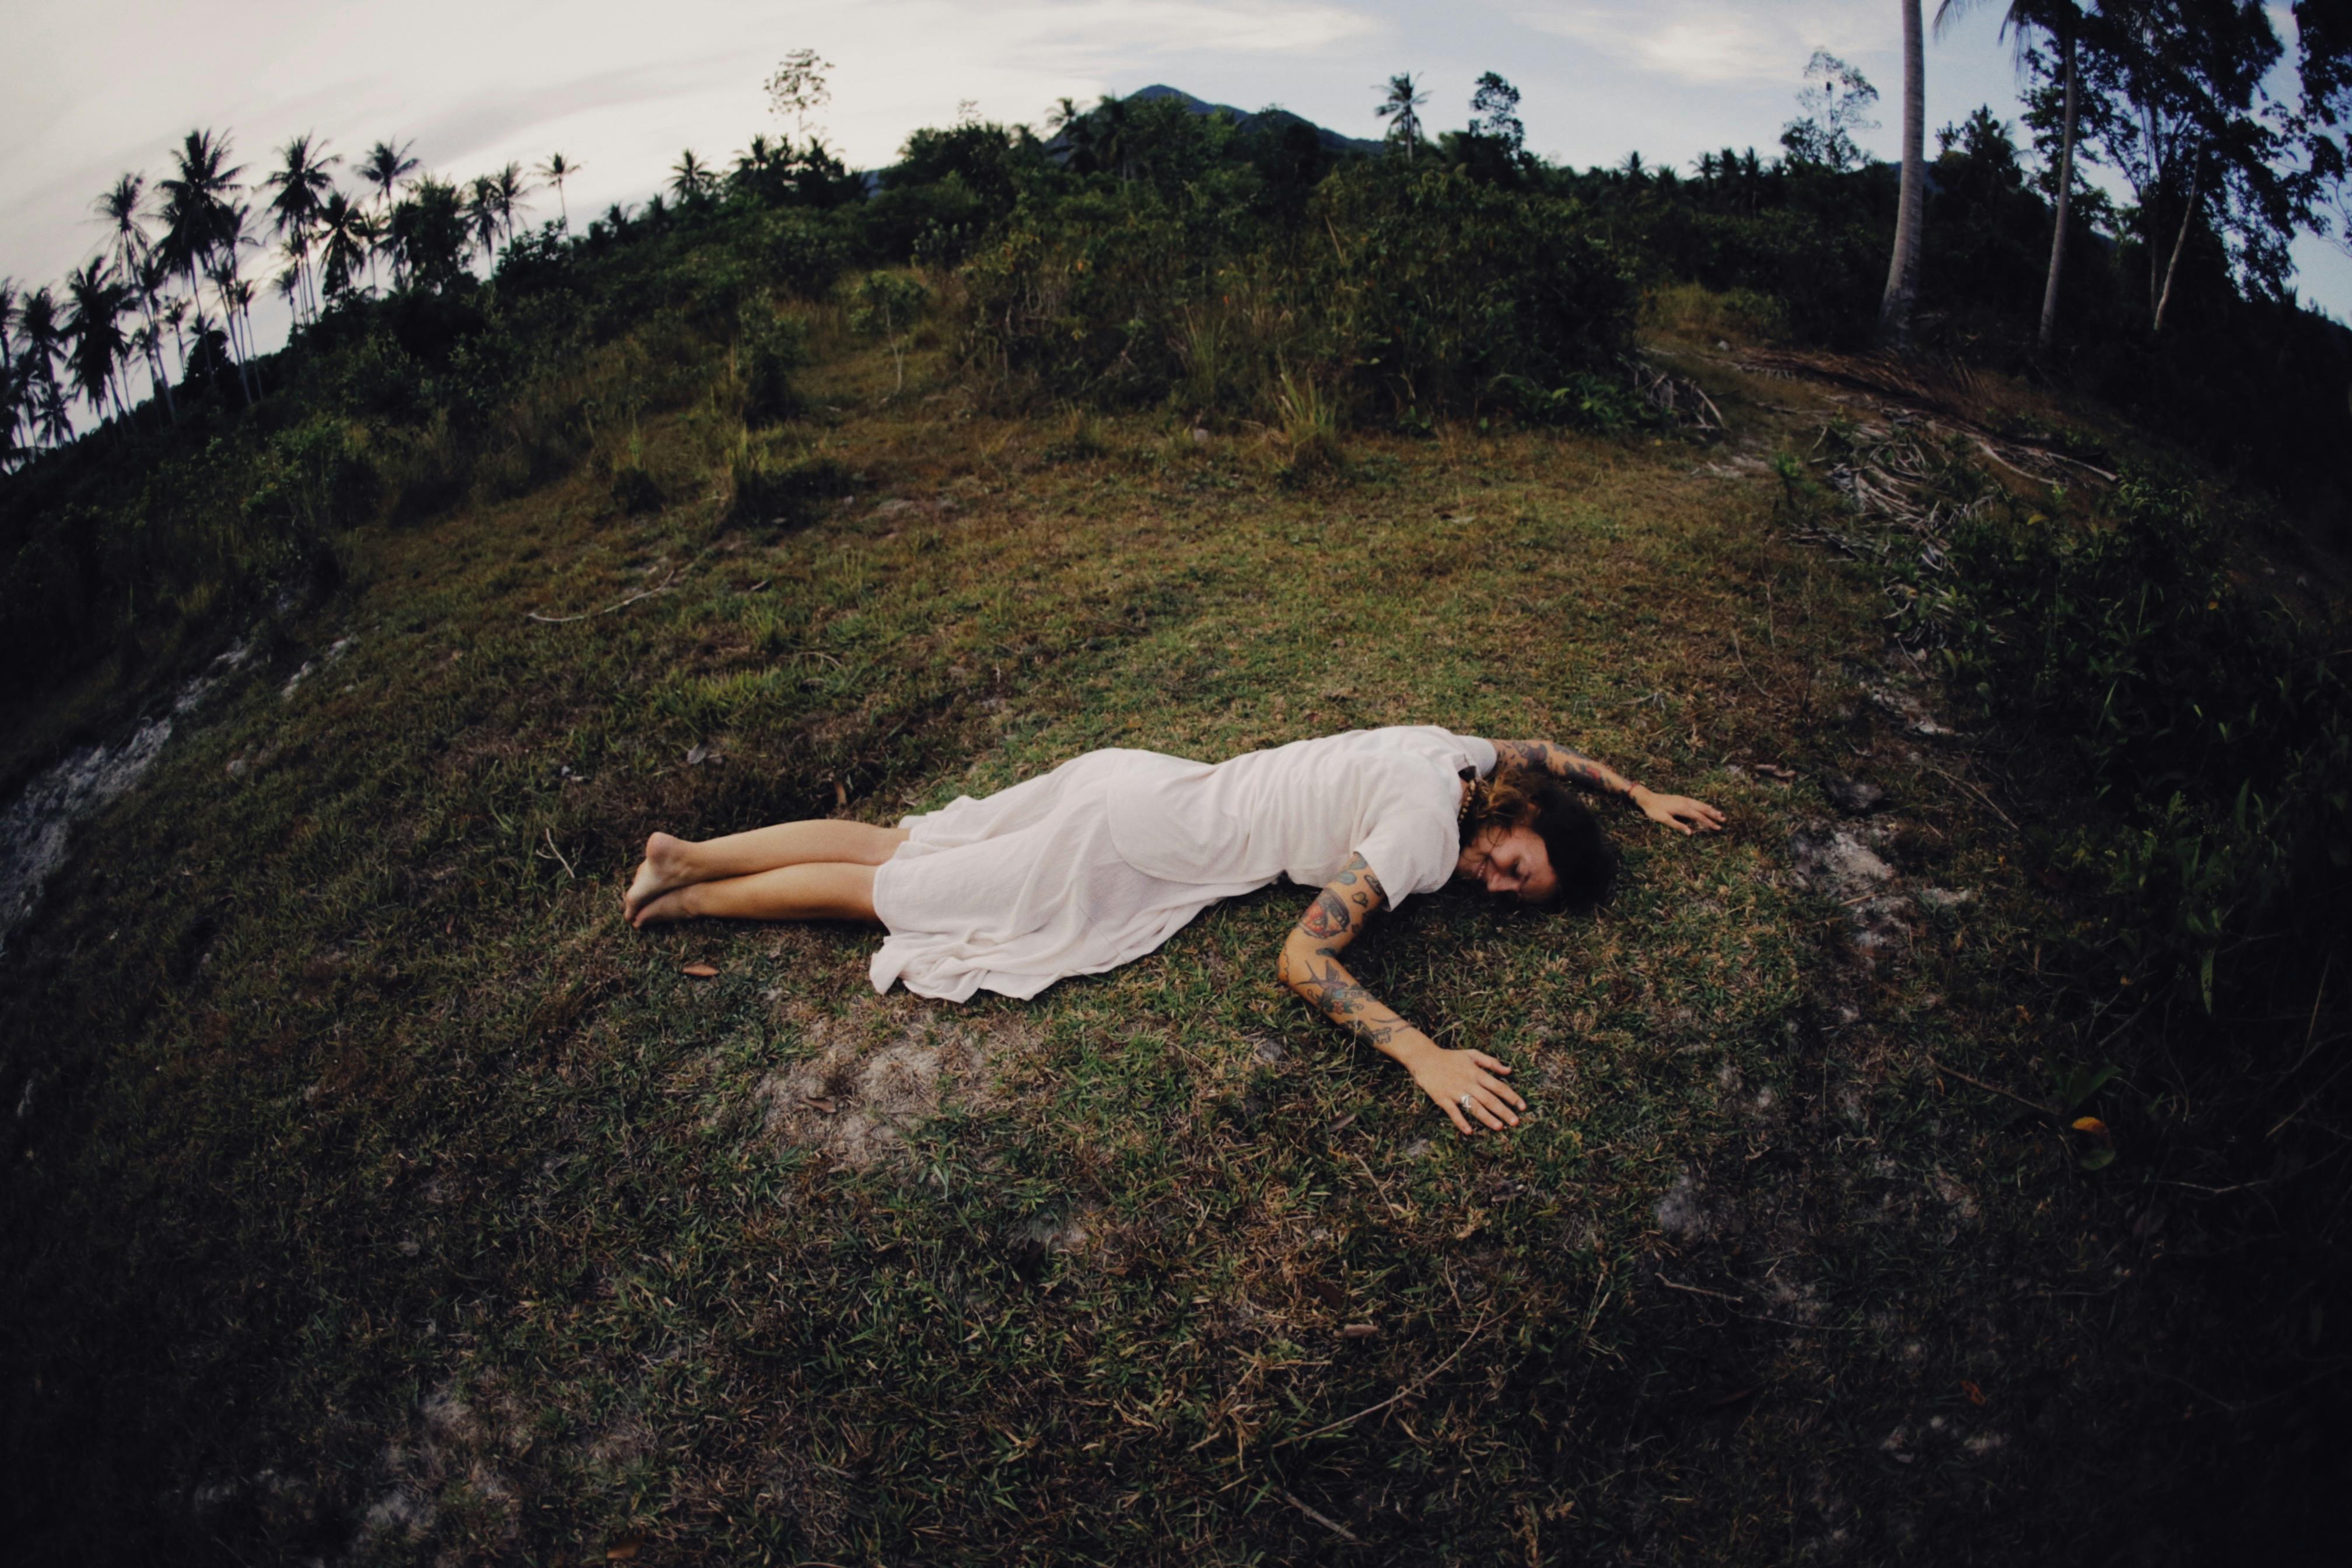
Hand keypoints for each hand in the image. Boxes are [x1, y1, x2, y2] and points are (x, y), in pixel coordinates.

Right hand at [1408, 1047, 1526, 1134]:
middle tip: (1516, 1122)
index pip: (1498, 1086)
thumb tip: (1508, 1071)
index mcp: (1476, 1072)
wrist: (1424, 1058)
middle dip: (1504, 1111)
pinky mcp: (1442, 1098)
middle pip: (1489, 1099)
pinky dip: (1461, 1121)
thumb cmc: (1450, 1057)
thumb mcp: (1471, 1054)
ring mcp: (1455, 1091)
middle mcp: (1468, 1083)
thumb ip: (1490, 1062)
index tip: (1523, 1106)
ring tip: (1499, 1127)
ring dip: (1487, 1118)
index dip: (1512, 1096)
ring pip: (1474, 1106)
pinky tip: (1469, 1131)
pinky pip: (1453, 1112)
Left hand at [1632, 787, 1724, 835]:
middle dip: (1714, 815)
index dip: (1709, 823)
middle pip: (1703, 809)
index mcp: (1683, 808)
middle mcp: (1686, 802)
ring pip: (1701, 804)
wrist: (1647, 798)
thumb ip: (1678, 826)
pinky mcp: (1681, 798)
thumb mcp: (1664, 820)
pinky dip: (1704, 805)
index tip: (1718, 828)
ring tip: (1719, 813)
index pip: (1700, 817)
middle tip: (1724, 820)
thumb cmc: (1654, 810)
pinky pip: (1696, 802)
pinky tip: (1706, 807)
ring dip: (1710, 809)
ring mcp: (1684, 799)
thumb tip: (1690, 833)